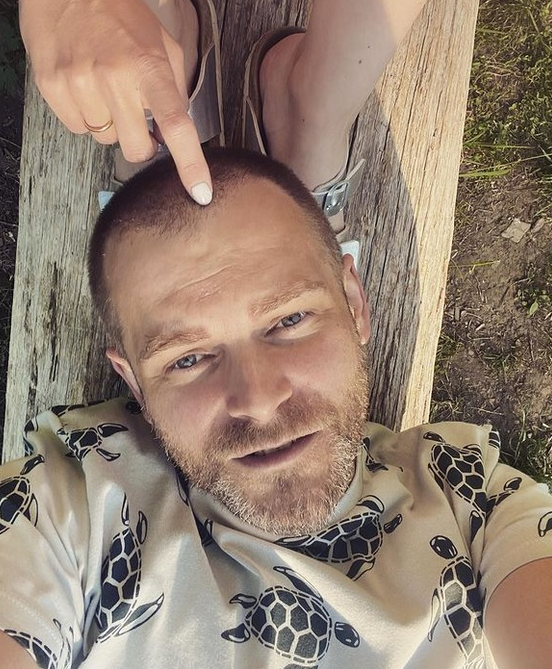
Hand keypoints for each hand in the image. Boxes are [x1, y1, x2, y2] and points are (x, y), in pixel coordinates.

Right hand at [19, 0, 211, 202]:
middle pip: (136, 148)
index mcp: (149, 67)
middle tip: (135, 113)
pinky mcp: (52, 87)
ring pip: (104, 139)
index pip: (176, 126)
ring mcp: (80, 83)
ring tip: (104, 85)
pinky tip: (84, 85)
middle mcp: (114, 77)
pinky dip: (83, 114)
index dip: (190, 164)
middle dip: (140, 140)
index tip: (201, 193)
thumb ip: (173, 89)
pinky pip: (76, 127)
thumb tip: (175, 131)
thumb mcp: (161, 45)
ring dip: (109, 122)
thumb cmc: (118, 12)